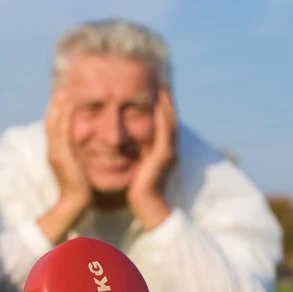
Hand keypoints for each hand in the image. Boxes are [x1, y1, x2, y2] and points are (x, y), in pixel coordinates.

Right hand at [46, 89, 91, 207]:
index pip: (52, 126)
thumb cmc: (80, 187)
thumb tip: (82, 146)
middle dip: (54, 103)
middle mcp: (52, 149)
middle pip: (49, 120)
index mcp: (54, 151)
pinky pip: (62, 129)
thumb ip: (77, 154)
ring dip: (59, 104)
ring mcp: (55, 151)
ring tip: (65, 89)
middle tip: (62, 86)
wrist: (75, 202)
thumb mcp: (78, 166)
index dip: (55, 110)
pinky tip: (71, 103)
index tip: (62, 96)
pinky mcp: (62, 154)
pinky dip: (65, 114)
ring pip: (54, 121)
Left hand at [127, 88, 176, 229]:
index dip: (162, 108)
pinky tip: (157, 104)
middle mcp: (169, 148)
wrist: (145, 205)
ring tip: (162, 88)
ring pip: (171, 122)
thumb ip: (134, 152)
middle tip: (161, 84)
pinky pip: (166, 131)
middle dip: (167, 101)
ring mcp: (169, 151)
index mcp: (163, 150)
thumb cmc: (137, 188)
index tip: (155, 92)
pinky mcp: (164, 155)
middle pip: (171, 119)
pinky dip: (163, 116)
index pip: (164, 124)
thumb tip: (121, 142)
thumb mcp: (135, 164)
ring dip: (167, 104)